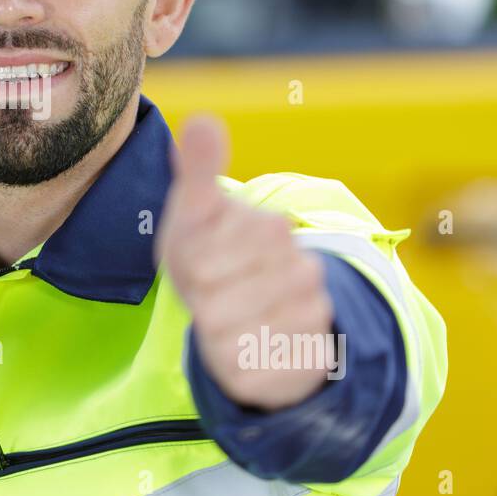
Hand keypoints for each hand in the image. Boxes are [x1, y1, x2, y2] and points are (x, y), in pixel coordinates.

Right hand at [155, 115, 334, 410]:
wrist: (229, 338)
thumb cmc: (216, 259)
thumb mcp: (204, 209)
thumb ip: (201, 166)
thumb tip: (201, 120)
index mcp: (183, 255)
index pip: (252, 226)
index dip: (265, 226)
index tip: (266, 230)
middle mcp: (198, 302)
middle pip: (281, 257)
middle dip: (287, 253)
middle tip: (274, 263)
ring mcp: (224, 343)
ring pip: (303, 290)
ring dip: (305, 285)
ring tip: (282, 290)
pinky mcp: (254, 376)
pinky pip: (313, 334)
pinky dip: (313, 323)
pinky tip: (290, 323)